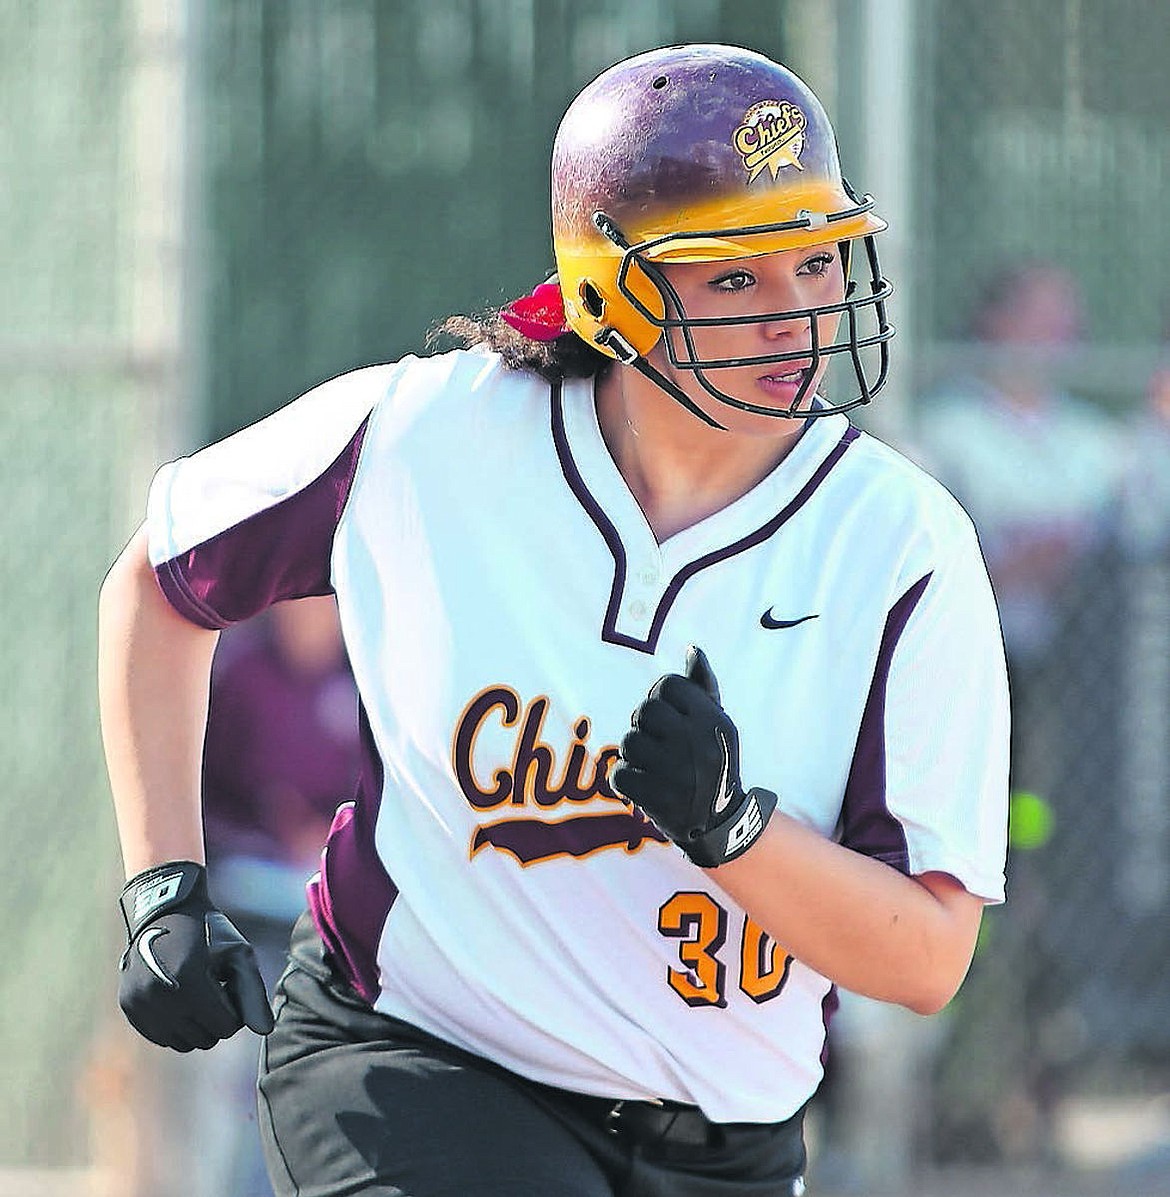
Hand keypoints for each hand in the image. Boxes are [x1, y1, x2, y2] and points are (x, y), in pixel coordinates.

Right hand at [118, 860, 274, 1050]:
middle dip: (217, 1018)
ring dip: (197, 1025)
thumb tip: (266, 1030)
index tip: (232, 988)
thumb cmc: (210, 932)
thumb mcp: (239, 954)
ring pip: (183, 1043)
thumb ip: (254, 992)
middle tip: (216, 989)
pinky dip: (176, 1025)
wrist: (166, 910)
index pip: (225, 1027)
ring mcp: (140, 1003)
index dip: (237, 1011)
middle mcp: (159, 995)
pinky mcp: (128, 1006)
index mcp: (189, 980)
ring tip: (199, 993)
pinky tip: (180, 997)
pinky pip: (161, 1036)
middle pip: (205, 1039)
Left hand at [612, 646, 776, 866]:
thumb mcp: (718, 724)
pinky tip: (646, 788)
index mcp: (712, 720)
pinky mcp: (654, 797)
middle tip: (660, 744)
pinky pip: (619, 775)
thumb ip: (703, 687)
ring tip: (656, 769)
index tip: (671, 718)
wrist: (721, 825)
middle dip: (646, 725)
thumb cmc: (715, 764)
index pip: (667, 685)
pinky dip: (627, 783)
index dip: (662, 698)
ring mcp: (675, 771)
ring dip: (636, 756)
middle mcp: (695, 742)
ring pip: (629, 742)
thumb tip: (692, 650)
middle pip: (645, 710)